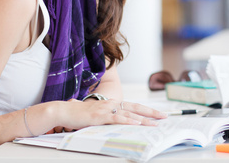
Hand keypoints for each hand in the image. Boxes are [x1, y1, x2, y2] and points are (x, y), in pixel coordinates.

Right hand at [47, 99, 167, 132]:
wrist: (64, 111)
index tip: (157, 114)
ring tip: (154, 123)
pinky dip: (128, 121)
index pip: (132, 106)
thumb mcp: (95, 116)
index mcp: (110, 104)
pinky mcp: (100, 116)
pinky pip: (117, 119)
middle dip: (151, 112)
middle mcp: (110, 104)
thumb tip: (111, 122)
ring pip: (129, 114)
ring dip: (143, 119)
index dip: (146, 110)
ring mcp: (106, 109)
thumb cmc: (77, 114)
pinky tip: (136, 123)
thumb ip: (104, 118)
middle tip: (164, 116)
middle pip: (135, 107)